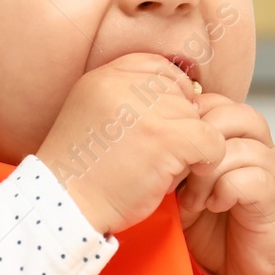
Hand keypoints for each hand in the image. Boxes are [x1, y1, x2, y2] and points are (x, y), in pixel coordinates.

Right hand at [36, 53, 224, 236]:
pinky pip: (210, 139)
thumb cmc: (84, 171)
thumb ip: (129, 97)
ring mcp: (147, 110)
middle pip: (179, 93)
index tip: (160, 125)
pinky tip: (191, 173)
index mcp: (105, 76)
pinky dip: (207, 159)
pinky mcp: (166, 138)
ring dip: (186, 145)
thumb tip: (187, 95)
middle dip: (176, 124)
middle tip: (156, 155)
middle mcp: (124, 85)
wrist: (65, 206)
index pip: (159, 67)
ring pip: (195, 117)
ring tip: (160, 168)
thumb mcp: (94, 114)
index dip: (169, 95)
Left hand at [176, 93, 274, 274]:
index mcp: (234, 138)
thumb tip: (141, 148)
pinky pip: (253, 177)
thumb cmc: (217, 228)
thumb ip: (172, 166)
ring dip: (208, 173)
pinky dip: (227, 190)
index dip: (186, 122)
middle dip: (196, 143)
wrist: (251, 269)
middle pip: (231, 114)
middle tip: (177, 177)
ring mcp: (270, 170)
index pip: (212, 102)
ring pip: (241, 146)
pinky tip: (215, 206)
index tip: (166, 155)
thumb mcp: (184, 191)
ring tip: (194, 200)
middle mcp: (256, 146)